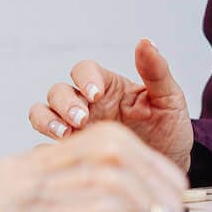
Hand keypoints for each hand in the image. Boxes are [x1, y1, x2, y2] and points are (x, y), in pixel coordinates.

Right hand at [29, 38, 193, 173]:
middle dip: (64, 103)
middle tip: (81, 120)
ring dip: (47, 120)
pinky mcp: (70, 153)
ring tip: (65, 135)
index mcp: (108, 87)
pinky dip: (44, 147)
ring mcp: (75, 129)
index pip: (84, 70)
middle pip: (58, 92)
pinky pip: (45, 147)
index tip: (96, 94)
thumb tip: (146, 42)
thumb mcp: (169, 101)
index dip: (85, 78)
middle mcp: (86, 105)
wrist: (168, 168)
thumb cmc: (168, 131)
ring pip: (43, 113)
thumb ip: (157, 72)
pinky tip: (61, 156)